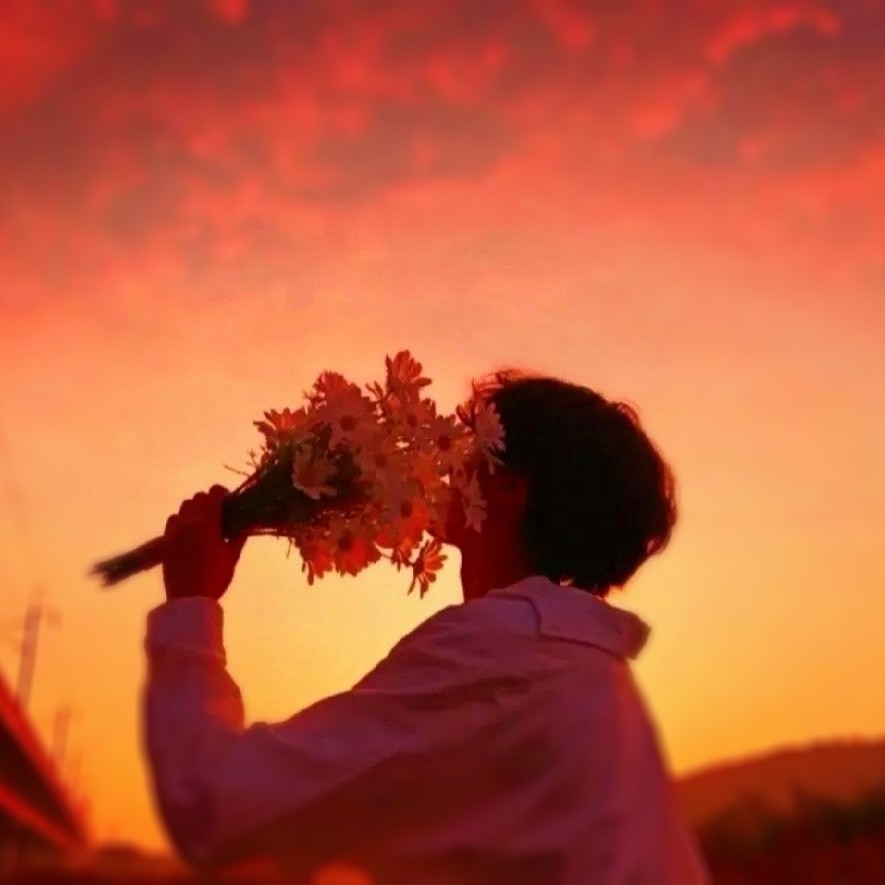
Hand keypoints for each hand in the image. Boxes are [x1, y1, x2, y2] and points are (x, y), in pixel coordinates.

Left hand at [162, 485, 246, 601]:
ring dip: (194, 510)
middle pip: (197, 498)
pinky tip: (189, 533)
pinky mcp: (166, 540)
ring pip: (183, 507)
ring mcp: (175, 530)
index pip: (213, 493)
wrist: (189, 598)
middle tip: (219, 515)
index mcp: (208, 522)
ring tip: (203, 523)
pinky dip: (182, 520)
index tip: (229, 502)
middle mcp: (189, 521)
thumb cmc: (215, 576)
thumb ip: (239, 536)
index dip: (222, 493)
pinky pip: (173, 520)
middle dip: (209, 502)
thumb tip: (247, 523)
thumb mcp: (232, 556)